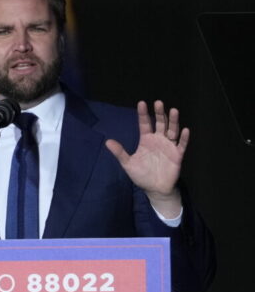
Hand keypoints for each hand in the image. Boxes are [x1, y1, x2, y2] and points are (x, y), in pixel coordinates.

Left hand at [105, 101, 185, 216]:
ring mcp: (168, 146)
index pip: (144, 124)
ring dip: (173, 121)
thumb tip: (107, 141)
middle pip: (160, 123)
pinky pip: (181, 145)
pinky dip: (183, 138)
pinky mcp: (177, 155)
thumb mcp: (128, 164)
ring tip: (173, 110)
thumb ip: (120, 153)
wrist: (154, 189)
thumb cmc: (141, 175)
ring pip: (172, 131)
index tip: (142, 103)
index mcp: (146, 140)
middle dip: (159, 113)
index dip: (143, 114)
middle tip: (158, 102)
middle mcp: (158, 140)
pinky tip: (185, 130)